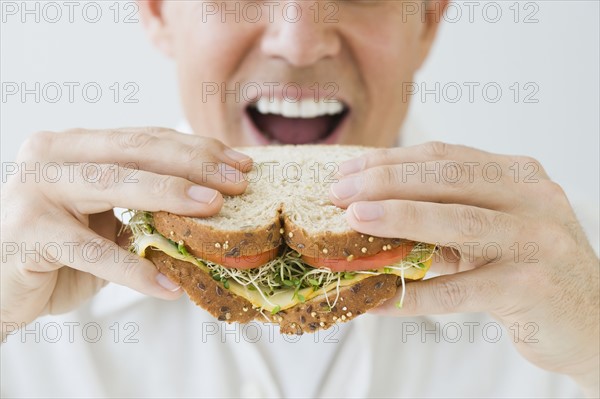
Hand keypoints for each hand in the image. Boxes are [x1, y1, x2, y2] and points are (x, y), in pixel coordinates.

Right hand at [1, 128, 251, 340]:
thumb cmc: (59, 250)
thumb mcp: (105, 220)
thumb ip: (143, 206)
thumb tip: (211, 202)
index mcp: (76, 146)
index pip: (146, 139)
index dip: (197, 149)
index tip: (240, 163)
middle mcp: (53, 155)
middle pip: (136, 150)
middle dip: (194, 164)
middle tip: (237, 182)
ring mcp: (35, 189)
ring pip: (114, 184)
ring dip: (170, 195)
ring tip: (214, 209)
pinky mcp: (28, 231)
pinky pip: (91, 251)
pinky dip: (133, 269)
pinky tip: (168, 285)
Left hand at [329, 141, 598, 396]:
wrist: (591, 320)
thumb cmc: (528, 270)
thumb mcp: (489, 232)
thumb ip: (443, 219)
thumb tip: (371, 214)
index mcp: (517, 176)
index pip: (443, 158)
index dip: (389, 161)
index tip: (346, 171)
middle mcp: (531, 198)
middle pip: (446, 179)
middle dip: (384, 182)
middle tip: (338, 193)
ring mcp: (536, 239)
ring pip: (456, 221)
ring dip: (398, 219)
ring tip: (352, 220)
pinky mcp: (531, 286)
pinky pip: (462, 289)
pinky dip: (416, 294)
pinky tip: (379, 298)